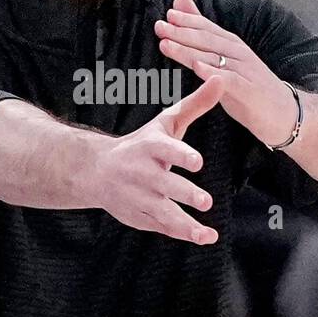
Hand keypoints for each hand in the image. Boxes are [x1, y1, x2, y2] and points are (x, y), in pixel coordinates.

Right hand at [89, 75, 224, 243]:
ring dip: (184, 224)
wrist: (96, 170)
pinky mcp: (139, 216)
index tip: (198, 161)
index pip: (166, 149)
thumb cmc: (142, 144)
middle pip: (165, 184)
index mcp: (149, 146)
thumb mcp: (165, 122)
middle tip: (206, 201)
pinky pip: (161, 227)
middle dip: (184, 193)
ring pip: (162, 212)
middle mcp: (142, 172)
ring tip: (206, 234)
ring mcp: (139, 197)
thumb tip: (221, 79)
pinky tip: (204, 237)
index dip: (181, 154)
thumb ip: (195, 104)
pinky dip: (182, 233)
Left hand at [154, 0, 296, 146]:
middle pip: (207, 40)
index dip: (187, 20)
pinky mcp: (249, 91)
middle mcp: (239, 54)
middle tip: (159, 26)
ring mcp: (245, 71)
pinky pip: (229, 80)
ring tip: (166, 44)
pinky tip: (196, 68)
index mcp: (233, 46)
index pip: (207, 28)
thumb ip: (203, 35)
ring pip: (213, 58)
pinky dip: (212, 73)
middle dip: (181, 32)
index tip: (166, 15)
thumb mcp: (226, 60)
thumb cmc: (251, 87)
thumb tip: (182, 4)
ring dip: (188, 50)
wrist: (285, 114)